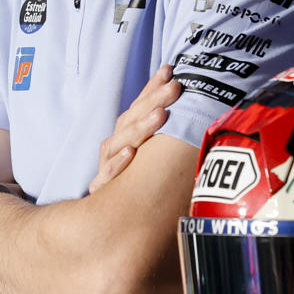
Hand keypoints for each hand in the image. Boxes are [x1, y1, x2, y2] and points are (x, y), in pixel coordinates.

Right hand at [88, 66, 184, 194]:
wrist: (111, 223)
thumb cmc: (142, 187)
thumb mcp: (155, 158)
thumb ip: (166, 135)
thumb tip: (192, 107)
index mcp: (126, 137)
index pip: (138, 107)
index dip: (151, 88)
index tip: (169, 70)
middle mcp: (115, 148)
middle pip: (130, 121)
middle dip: (152, 101)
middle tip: (175, 87)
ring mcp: (106, 167)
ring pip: (118, 143)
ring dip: (139, 128)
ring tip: (160, 115)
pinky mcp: (102, 191)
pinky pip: (107, 176)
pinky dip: (118, 164)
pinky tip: (131, 153)